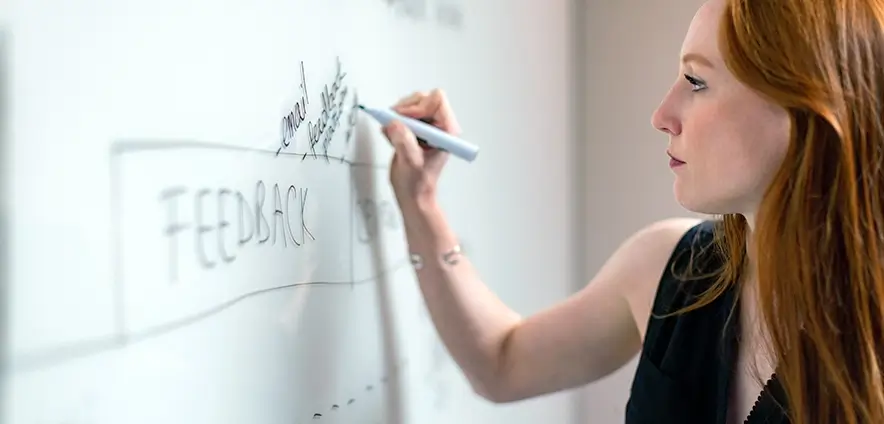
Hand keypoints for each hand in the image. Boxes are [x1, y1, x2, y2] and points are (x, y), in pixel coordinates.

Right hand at [382, 89, 461, 206]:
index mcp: (446, 132)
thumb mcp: (410, 162)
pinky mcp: (416, 130)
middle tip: (395, 121)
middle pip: (424, 98)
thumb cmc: (418, 184)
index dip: (418, 106)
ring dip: (399, 114)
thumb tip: (394, 123)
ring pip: (413, 104)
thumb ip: (404, 141)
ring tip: (391, 129)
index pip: (437, 101)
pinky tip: (390, 133)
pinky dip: (394, 120)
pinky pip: (404, 114)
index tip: (405, 119)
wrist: (413, 195)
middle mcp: (439, 127)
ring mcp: (428, 128)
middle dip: (406, 108)